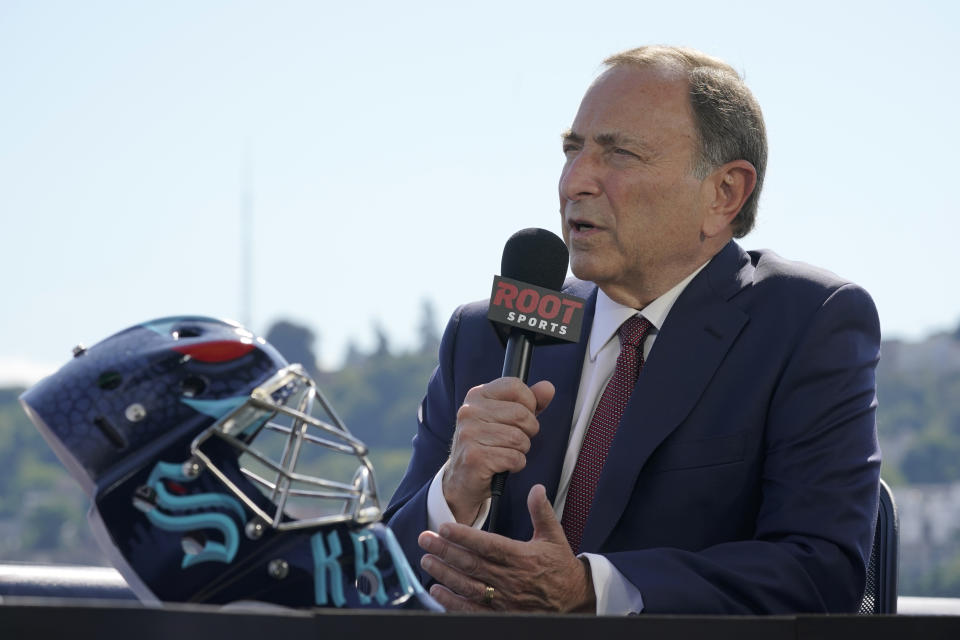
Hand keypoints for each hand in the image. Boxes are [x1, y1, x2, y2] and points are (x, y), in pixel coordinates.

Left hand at [418, 484, 595, 612]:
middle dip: (445, 551)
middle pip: (471, 564)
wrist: (575, 599)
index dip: (464, 536)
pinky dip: (453, 602)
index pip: (487, 544)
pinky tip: (438, 592)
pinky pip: (473, 610)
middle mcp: (511, 579)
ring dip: (444, 574)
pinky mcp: (502, 614)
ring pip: (468, 585)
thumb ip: (541, 512)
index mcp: (522, 557)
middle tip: (425, 539)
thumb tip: (536, 488)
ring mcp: (505, 599)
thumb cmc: (561, 567)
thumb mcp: (554, 536)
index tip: (444, 526)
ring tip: (426, 561)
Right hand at [442, 377, 554, 523]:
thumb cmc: (488, 444)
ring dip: (521, 450)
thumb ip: (529, 402)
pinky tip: (504, 465)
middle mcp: (469, 411)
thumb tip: (548, 387)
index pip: (514, 386)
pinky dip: (516, 464)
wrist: (463, 479)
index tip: (522, 417)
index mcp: (476, 395)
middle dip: (528, 431)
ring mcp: (469, 434)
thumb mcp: (507, 418)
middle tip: (516, 440)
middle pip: (521, 414)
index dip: (528, 403)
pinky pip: (513, 458)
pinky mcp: (474, 457)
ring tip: (508, 452)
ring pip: (519, 438)